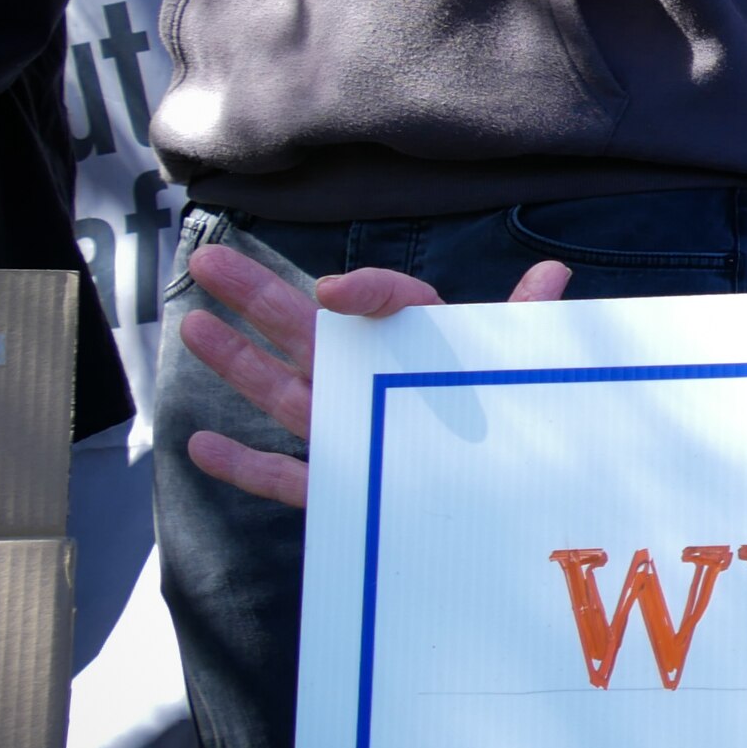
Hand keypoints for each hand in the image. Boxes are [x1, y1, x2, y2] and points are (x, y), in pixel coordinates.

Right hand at [178, 242, 569, 507]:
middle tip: (208, 258)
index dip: (363, 290)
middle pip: (310, 332)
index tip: (331, 290)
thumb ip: (525, 322)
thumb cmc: (510, 414)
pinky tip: (200, 447)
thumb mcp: (516, 366)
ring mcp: (349, 429)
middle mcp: (373, 378)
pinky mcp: (340, 484)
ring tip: (192, 326)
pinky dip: (245, 466)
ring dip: (238, 363)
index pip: (389, 301)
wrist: (507, 489)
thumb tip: (554, 273)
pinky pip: (286, 476)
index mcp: (417, 343)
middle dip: (258, 296)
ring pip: (285, 393)